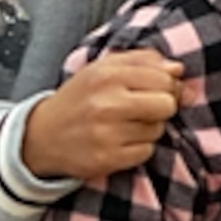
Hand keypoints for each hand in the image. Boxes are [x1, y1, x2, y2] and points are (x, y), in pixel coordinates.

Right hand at [17, 49, 181, 184]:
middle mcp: (107, 103)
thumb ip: (142, 61)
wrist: (42, 136)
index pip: (164, 78)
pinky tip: (120, 141)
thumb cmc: (79, 98)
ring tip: (124, 125)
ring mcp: (107, 133)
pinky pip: (146, 152)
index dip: (167, 85)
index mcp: (107, 75)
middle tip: (144, 108)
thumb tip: (179, 69)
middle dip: (161, 107)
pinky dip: (138, 148)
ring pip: (157, 130)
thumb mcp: (103, 68)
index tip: (157, 90)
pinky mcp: (107, 159)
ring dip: (148, 128)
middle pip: (166, 104)